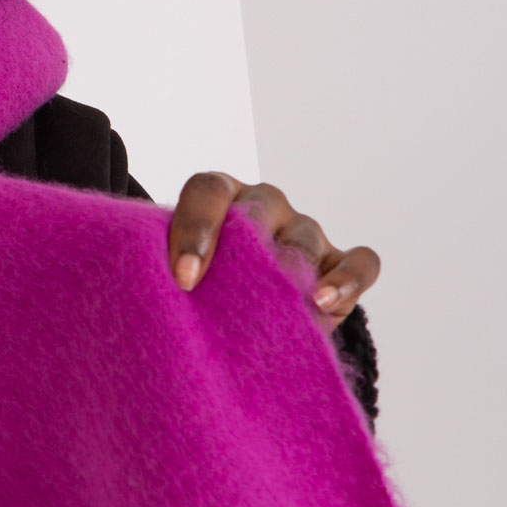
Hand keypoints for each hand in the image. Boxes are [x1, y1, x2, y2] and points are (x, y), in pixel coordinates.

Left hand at [168, 173, 379, 323]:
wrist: (240, 316)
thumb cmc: (200, 290)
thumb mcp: (176, 278)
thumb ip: (165, 276)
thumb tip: (145, 303)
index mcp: (220, 198)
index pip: (207, 191)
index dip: (195, 228)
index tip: (183, 278)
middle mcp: (266, 207)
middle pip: (259, 209)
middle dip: (242, 246)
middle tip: (232, 286)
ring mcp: (306, 232)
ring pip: (304, 238)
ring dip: (289, 268)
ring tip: (275, 302)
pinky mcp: (341, 264)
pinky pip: (361, 262)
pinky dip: (346, 279)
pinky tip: (322, 301)